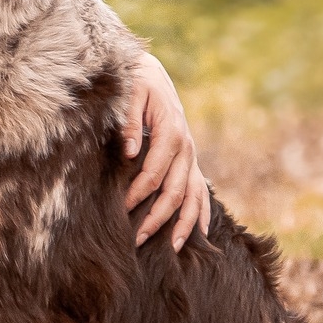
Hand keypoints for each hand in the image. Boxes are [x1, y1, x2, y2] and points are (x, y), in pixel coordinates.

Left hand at [122, 51, 209, 250]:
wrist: (150, 73)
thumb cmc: (135, 83)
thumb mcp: (130, 94)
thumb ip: (130, 122)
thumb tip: (130, 151)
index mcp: (170, 132)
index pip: (154, 173)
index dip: (139, 193)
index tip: (121, 209)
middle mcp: (186, 147)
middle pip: (174, 191)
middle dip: (157, 218)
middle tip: (137, 240)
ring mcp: (191, 155)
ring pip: (192, 196)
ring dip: (183, 224)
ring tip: (172, 249)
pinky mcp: (190, 160)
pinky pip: (201, 191)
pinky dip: (201, 213)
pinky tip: (200, 235)